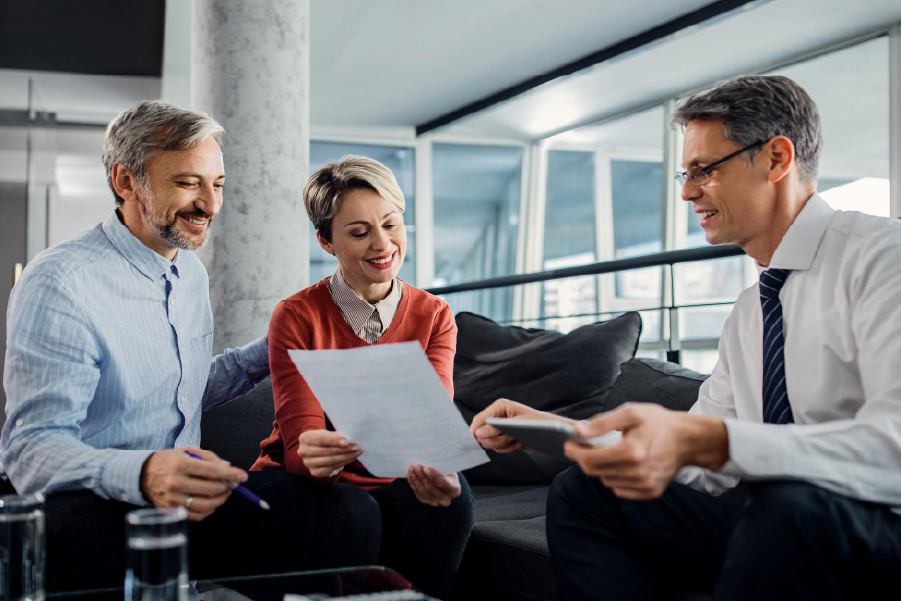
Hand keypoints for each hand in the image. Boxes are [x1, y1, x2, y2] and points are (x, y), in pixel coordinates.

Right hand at [140, 447, 245, 520]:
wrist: (142, 474)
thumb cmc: (169, 460)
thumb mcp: (187, 451)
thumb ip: (209, 457)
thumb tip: (227, 466)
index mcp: (181, 464)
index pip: (212, 471)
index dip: (231, 474)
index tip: (243, 476)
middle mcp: (175, 482)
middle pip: (211, 489)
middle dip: (227, 487)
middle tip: (232, 484)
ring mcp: (172, 499)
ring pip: (205, 505)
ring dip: (220, 500)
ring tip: (224, 493)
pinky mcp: (170, 510)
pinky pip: (196, 515)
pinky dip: (209, 511)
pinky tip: (212, 502)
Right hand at [297, 430, 362, 477]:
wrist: (316, 450)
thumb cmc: (323, 439)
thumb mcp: (327, 433)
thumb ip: (335, 436)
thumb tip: (349, 438)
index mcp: (305, 438)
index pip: (320, 439)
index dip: (334, 441)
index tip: (347, 441)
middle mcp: (303, 452)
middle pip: (327, 452)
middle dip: (344, 450)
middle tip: (358, 447)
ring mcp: (308, 464)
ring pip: (331, 461)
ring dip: (346, 457)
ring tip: (357, 452)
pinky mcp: (315, 472)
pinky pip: (332, 468)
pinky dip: (343, 463)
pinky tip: (351, 458)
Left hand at [407, 466, 460, 506]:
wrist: (446, 481)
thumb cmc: (448, 472)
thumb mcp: (449, 468)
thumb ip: (442, 467)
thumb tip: (429, 459)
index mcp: (454, 489)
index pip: (443, 483)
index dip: (434, 476)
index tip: (426, 468)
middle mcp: (446, 499)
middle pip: (431, 488)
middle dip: (422, 476)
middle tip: (416, 466)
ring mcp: (436, 502)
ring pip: (423, 491)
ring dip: (416, 479)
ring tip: (412, 468)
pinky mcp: (427, 501)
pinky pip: (418, 493)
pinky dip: (413, 484)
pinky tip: (410, 475)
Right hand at [470, 398, 567, 452]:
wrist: (551, 435)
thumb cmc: (538, 424)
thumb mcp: (517, 425)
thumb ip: (496, 428)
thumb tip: (479, 433)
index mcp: (499, 407)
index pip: (479, 419)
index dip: (477, 431)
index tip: (481, 440)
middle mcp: (497, 416)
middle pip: (481, 433)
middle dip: (495, 439)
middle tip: (509, 438)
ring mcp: (499, 428)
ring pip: (489, 442)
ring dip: (503, 444)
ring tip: (515, 439)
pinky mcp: (503, 437)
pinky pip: (497, 447)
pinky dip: (507, 448)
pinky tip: (517, 443)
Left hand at [564, 403, 728, 499]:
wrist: (688, 440)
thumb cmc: (659, 423)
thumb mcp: (631, 413)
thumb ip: (602, 423)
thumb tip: (579, 431)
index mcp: (631, 452)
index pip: (590, 459)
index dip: (574, 452)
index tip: (568, 444)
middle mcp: (637, 473)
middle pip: (595, 472)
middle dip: (584, 459)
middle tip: (582, 446)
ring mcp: (644, 485)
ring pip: (606, 481)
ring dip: (600, 468)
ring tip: (606, 452)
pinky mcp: (650, 492)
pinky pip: (620, 490)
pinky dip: (615, 478)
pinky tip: (621, 464)